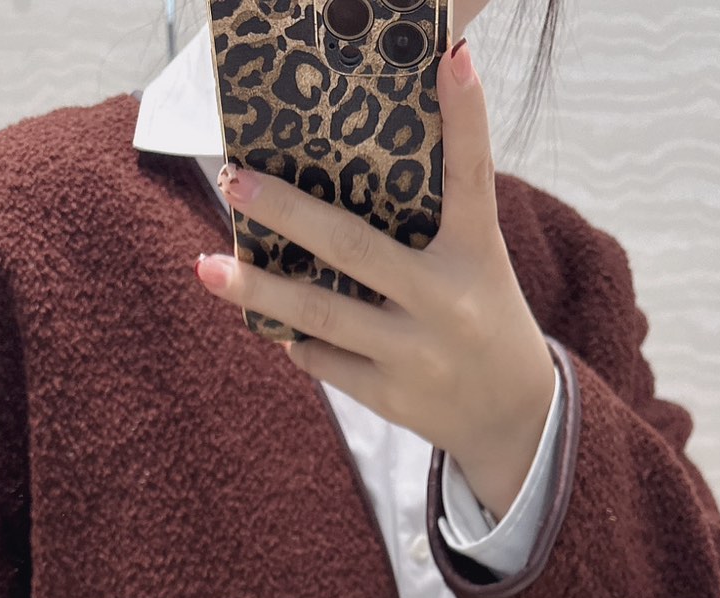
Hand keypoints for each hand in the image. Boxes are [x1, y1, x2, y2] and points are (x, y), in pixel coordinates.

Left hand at [192, 37, 557, 521]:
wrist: (512, 416)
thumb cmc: (480, 317)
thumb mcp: (478, 262)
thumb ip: (434, 219)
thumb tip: (350, 169)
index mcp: (477, 254)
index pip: (471, 177)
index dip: (464, 117)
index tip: (449, 58)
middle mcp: (446, 301)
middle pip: (354, 247)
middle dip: (288, 213)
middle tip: (236, 181)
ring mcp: (416, 354)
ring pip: (321, 312)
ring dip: (258, 289)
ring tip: (207, 266)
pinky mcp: (391, 397)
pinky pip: (324, 360)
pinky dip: (293, 337)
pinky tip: (267, 318)